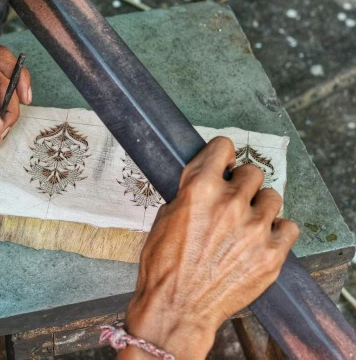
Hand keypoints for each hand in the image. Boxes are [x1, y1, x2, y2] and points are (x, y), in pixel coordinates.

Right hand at [120, 137, 298, 358]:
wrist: (177, 307)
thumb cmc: (164, 267)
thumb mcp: (165, 217)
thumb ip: (190, 194)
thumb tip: (204, 182)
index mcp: (199, 189)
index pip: (223, 147)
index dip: (221, 155)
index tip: (223, 163)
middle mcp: (230, 203)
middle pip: (252, 172)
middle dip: (242, 184)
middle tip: (233, 200)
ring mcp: (254, 228)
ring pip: (273, 197)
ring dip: (260, 207)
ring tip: (248, 223)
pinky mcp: (271, 253)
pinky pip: (289, 227)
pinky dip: (277, 231)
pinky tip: (262, 239)